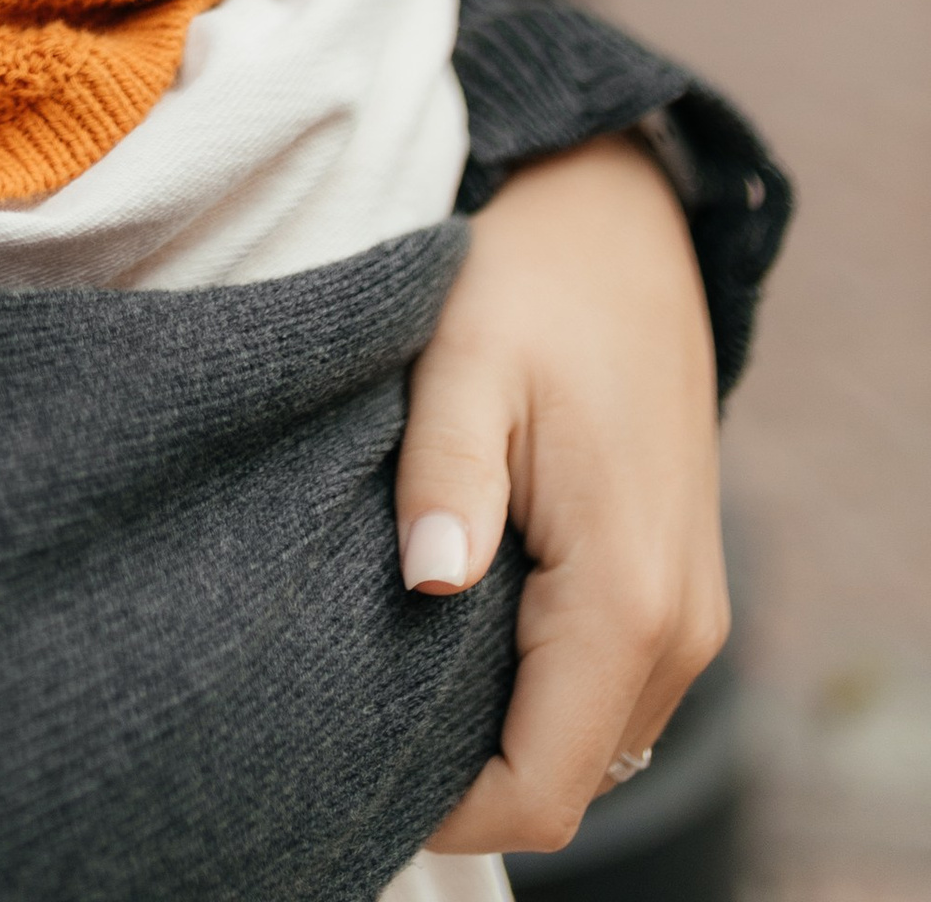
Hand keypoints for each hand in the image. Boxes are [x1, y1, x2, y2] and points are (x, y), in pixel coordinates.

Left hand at [397, 135, 726, 854]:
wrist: (621, 226)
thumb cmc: (531, 283)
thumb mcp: (463, 358)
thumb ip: (444, 472)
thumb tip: (428, 580)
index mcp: (624, 594)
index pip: (541, 788)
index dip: (447, 812)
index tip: (349, 766)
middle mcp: (677, 630)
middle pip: (563, 780)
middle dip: (460, 773)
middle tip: (350, 704)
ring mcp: (688, 617)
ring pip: (586, 744)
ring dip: (496, 726)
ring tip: (394, 654)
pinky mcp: (674, 593)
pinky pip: (604, 695)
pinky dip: (533, 687)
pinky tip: (457, 618)